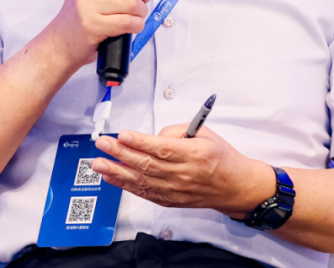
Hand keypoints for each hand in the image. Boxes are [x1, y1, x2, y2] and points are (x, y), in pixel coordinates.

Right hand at [46, 0, 174, 66]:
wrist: (63, 41)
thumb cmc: (88, 13)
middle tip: (141, 2)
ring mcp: (87, 3)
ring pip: (133, 3)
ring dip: (140, 13)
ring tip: (132, 16)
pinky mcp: (92, 24)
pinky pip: (128, 22)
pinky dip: (136, 26)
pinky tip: (129, 26)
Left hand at [91, 125, 276, 218]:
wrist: (235, 187)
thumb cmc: (221, 157)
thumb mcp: (205, 134)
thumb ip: (177, 132)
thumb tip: (151, 137)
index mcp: (194, 154)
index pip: (162, 148)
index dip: (140, 142)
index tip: (123, 135)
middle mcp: (184, 174)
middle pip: (147, 164)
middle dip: (121, 153)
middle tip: (103, 144)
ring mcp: (176, 190)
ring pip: (141, 181)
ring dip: (117, 172)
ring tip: (98, 163)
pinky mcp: (170, 201)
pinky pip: (145, 193)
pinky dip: (126, 186)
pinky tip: (112, 177)